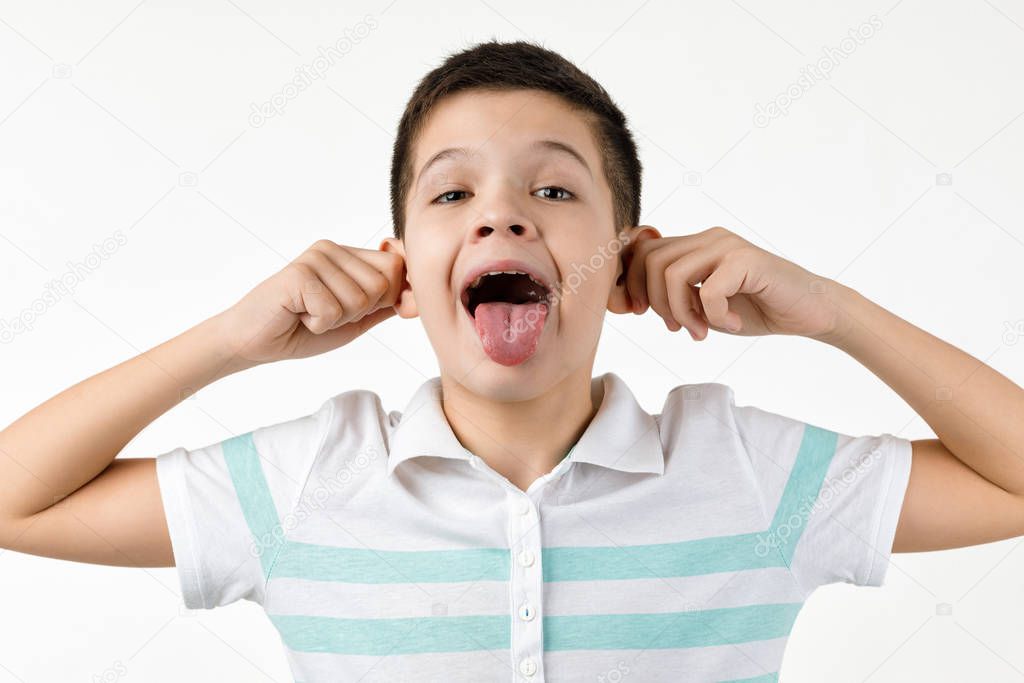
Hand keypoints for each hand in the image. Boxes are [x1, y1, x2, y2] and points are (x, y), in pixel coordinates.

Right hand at [213, 239, 405, 364]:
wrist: (254, 342)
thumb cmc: (302, 329)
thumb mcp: (355, 319)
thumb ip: (386, 304)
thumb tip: (419, 296)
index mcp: (349, 255)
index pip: (397, 269)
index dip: (388, 299)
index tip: (355, 311)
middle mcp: (333, 249)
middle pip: (383, 285)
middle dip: (360, 312)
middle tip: (326, 313)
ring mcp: (315, 257)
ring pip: (360, 300)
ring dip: (336, 320)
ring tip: (309, 314)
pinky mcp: (299, 273)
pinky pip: (332, 311)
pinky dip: (317, 325)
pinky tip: (297, 315)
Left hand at [624, 226, 844, 340]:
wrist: (808, 312)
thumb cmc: (756, 309)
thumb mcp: (702, 305)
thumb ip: (673, 296)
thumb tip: (635, 300)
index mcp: (695, 245)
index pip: (642, 252)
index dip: (634, 285)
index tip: (645, 314)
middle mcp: (708, 238)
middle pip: (650, 261)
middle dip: (657, 303)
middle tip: (680, 327)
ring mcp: (727, 245)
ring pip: (672, 274)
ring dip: (682, 312)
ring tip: (702, 330)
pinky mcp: (746, 260)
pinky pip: (708, 290)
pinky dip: (715, 316)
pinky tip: (732, 324)